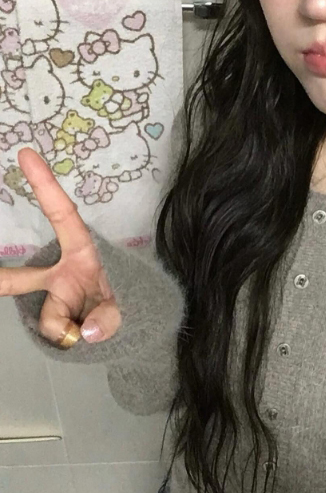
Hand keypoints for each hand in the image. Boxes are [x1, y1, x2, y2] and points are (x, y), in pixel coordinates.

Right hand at [0, 148, 120, 345]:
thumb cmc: (136, 300)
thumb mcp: (135, 306)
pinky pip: (57, 333)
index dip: (46, 187)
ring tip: (87, 328)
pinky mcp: (54, 316)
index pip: (64, 216)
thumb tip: (85, 333)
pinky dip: (75, 338)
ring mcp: (55, 295)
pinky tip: (90, 332)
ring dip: (62, 326)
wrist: (137, 325)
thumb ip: (112, 318)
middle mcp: (64, 272)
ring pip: (47, 318)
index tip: (27, 154)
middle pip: (21, 277)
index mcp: (86, 253)